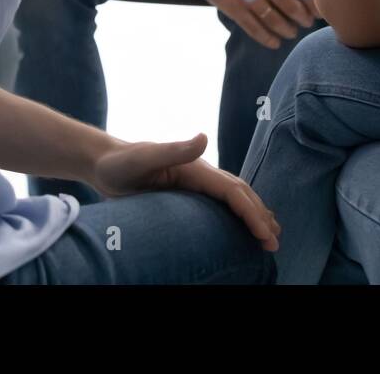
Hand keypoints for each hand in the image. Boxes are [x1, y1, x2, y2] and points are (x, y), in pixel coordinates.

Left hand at [91, 133, 280, 250]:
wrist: (104, 162)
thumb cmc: (119, 163)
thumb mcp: (143, 157)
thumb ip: (172, 149)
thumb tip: (204, 138)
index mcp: (196, 168)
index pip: (233, 191)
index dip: (252, 212)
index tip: (266, 235)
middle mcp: (200, 173)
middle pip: (240, 193)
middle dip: (260, 216)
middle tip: (275, 242)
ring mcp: (195, 183)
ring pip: (233, 197)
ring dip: (254, 213)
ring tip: (270, 233)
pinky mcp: (187, 192)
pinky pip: (220, 203)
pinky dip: (237, 213)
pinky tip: (241, 223)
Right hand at [208, 0, 319, 48]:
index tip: (320, 7)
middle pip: (289, 2)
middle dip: (302, 15)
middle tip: (310, 21)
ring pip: (271, 17)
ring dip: (285, 27)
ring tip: (292, 33)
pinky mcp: (231, 5)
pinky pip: (251, 27)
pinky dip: (264, 36)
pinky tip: (274, 43)